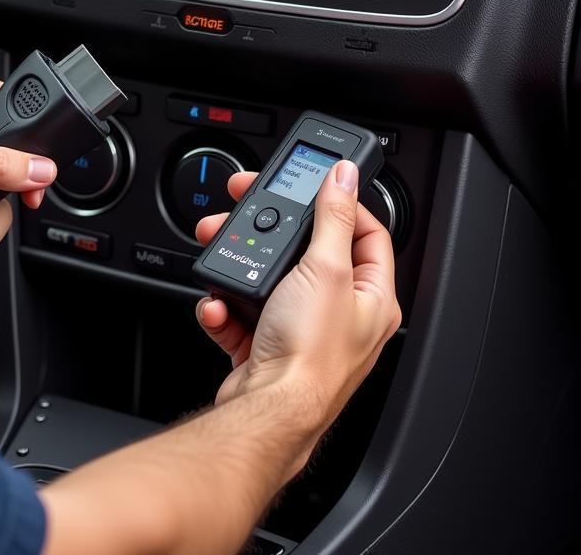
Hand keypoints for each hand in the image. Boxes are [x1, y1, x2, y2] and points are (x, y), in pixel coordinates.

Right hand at [194, 162, 400, 446]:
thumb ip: (334, 217)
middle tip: (247, 204)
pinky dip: (224, 305)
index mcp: (370, 297)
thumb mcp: (325, 269)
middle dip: (271, 228)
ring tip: (220, 248)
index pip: (367, 233)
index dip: (341, 203)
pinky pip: (240, 311)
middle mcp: (339, 314)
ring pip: (268, 278)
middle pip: (307, 250)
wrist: (266, 413)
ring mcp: (299, 329)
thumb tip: (345, 177)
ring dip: (239, 263)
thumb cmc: (309, 357)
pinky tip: (220, 304)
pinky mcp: (264, 345)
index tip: (312, 185)